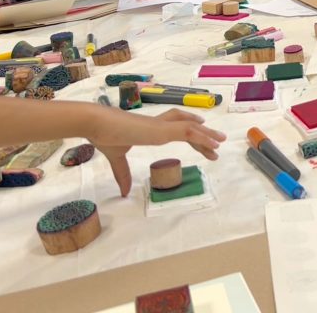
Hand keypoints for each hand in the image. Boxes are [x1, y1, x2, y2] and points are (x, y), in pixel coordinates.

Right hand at [89, 107, 225, 196]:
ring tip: (220, 143)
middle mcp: (159, 124)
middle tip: (216, 146)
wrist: (96, 124)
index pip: (174, 125)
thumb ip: (123, 174)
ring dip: (207, 135)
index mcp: (150, 128)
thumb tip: (124, 192)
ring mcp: (161, 126)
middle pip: (187, 126)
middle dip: (202, 135)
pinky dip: (202, 137)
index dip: (189, 130)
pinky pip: (188, 132)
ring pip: (191, 128)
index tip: (200, 134)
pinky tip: (213, 144)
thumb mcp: (117, 158)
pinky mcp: (162, 130)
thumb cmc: (104, 135)